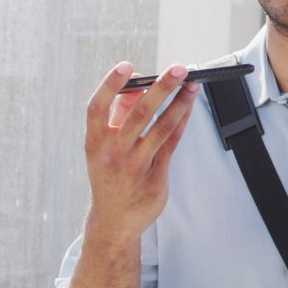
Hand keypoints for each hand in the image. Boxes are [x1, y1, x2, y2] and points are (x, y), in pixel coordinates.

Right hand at [82, 61, 199, 243]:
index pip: (98, 108)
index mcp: (94, 143)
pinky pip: (172, 142)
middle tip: (179, 68)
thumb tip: (136, 85)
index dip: (110, 84)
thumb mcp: (103, 147)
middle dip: (161, 87)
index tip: (127, 65)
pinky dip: (182, 122)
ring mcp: (135, 166)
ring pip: (161, 127)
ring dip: (180, 103)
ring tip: (192, 85)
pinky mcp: (155, 176)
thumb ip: (117, 116)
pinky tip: (189, 106)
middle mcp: (113, 153)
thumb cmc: (109, 175)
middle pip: (138, 113)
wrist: (113, 222)